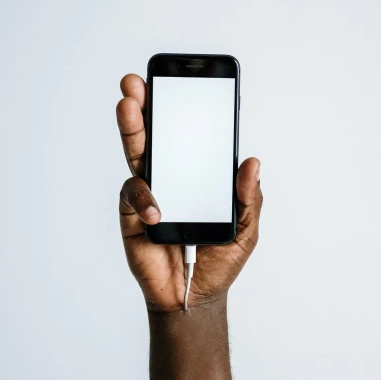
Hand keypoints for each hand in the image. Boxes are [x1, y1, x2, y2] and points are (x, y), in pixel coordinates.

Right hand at [117, 73, 262, 311]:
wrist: (194, 298)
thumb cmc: (219, 261)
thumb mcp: (246, 230)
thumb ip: (249, 198)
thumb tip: (253, 162)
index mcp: (195, 174)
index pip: (185, 135)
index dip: (178, 108)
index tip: (177, 80)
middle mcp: (168, 176)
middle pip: (153, 135)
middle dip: (143, 106)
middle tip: (135, 82)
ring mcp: (148, 194)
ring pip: (136, 154)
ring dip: (131, 128)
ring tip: (127, 105)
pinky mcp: (132, 216)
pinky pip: (134, 197)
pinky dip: (145, 198)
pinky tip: (157, 210)